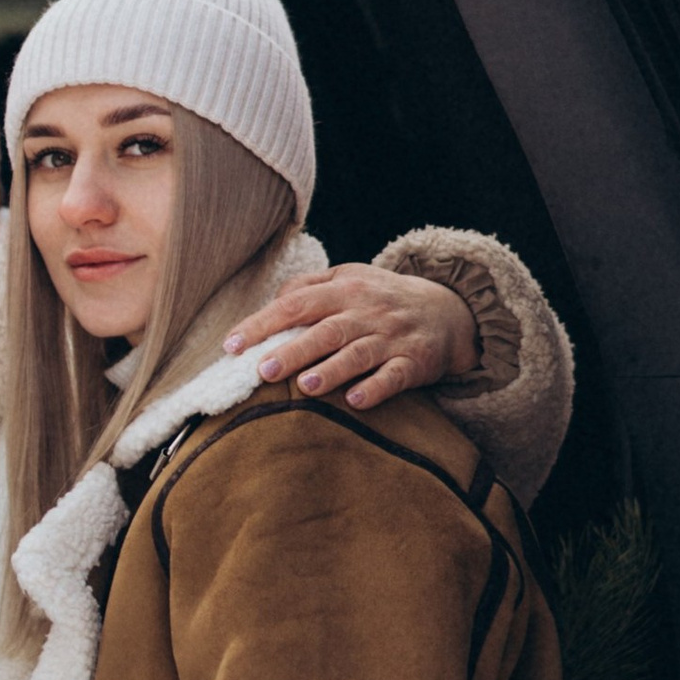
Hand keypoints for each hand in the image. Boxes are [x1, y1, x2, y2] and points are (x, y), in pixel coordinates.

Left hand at [222, 264, 479, 411]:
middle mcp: (366, 312)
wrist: (448, 309)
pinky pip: (394, 376)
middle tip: (262, 370)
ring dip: (330, 371)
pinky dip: (376, 387)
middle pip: (325, 330)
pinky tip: (355, 400)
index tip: (232, 345)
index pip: (296, 303)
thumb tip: (269, 305)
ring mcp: (391, 337)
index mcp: (344, 290)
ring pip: (358, 354)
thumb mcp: (347, 278)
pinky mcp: (414, 362)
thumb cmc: (380, 298)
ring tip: (303, 386)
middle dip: (292, 351)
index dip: (262, 324)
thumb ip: (307, 287)